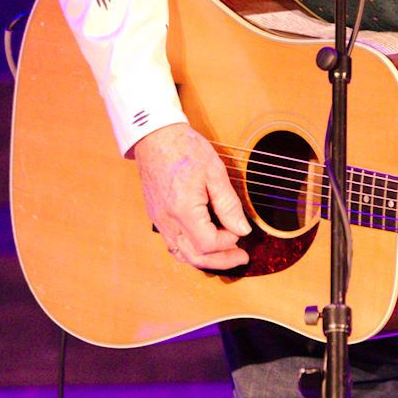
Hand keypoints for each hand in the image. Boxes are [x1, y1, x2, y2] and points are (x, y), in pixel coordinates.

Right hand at [132, 122, 251, 270]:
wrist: (155, 137)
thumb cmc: (184, 149)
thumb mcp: (215, 172)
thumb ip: (228, 204)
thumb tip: (241, 229)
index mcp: (183, 210)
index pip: (208, 243)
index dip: (227, 242)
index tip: (239, 231)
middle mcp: (167, 220)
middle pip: (194, 256)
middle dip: (221, 261)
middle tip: (241, 257)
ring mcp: (159, 220)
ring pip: (181, 254)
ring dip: (205, 259)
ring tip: (226, 255)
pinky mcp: (156, 217)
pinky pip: (172, 244)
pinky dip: (190, 250)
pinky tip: (204, 245)